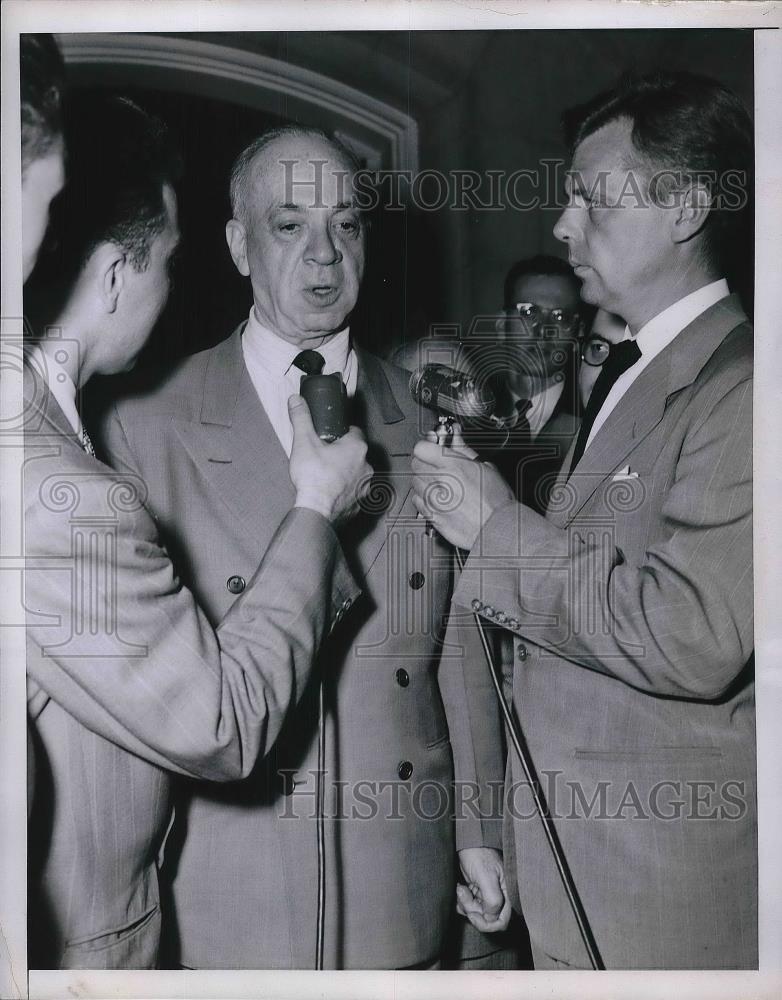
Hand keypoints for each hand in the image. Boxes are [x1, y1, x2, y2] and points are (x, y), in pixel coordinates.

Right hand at [288, 394, 371, 523]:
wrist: (316, 511)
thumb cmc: (313, 476)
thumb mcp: (304, 441)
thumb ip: (301, 418)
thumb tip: (296, 400)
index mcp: (357, 448)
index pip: (354, 432)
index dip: (341, 431)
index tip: (329, 434)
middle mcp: (366, 466)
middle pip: (355, 453)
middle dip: (342, 452)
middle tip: (323, 454)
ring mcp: (364, 487)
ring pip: (356, 473)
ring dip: (345, 472)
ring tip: (325, 474)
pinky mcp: (359, 504)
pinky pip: (353, 492)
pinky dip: (344, 490)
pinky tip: (329, 491)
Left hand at [411, 429, 512, 549]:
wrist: (497, 529)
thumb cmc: (496, 502)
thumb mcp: (485, 467)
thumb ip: (464, 450)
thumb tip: (455, 437)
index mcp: (453, 466)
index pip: (421, 448)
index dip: (427, 446)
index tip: (432, 447)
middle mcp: (440, 482)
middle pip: (415, 463)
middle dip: (425, 461)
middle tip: (438, 464)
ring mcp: (433, 500)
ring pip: (415, 481)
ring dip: (424, 479)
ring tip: (440, 482)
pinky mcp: (431, 515)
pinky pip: (417, 500)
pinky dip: (424, 497)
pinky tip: (437, 497)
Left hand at [456, 847, 510, 932]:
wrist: (469, 841)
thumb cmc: (479, 854)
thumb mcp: (487, 876)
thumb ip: (493, 900)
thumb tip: (491, 919)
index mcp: (507, 894)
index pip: (501, 922)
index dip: (486, 923)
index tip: (473, 914)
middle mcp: (499, 897)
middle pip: (486, 918)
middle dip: (472, 909)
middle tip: (463, 893)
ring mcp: (488, 895)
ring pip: (476, 913)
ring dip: (465, 904)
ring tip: (461, 888)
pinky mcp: (478, 892)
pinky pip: (470, 906)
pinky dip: (463, 901)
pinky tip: (460, 888)